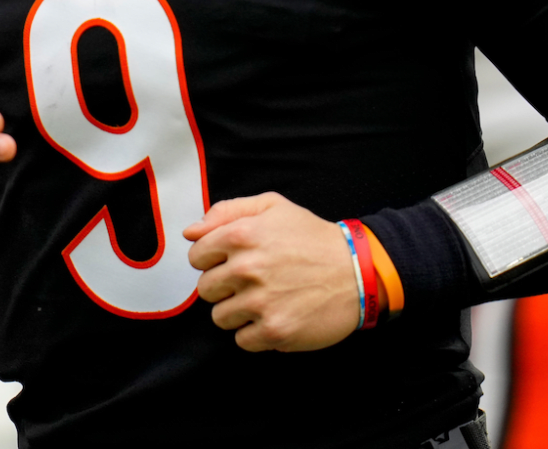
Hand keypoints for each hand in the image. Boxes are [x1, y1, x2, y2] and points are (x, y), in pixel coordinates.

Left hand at [184, 193, 359, 351]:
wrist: (356, 272)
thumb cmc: (311, 237)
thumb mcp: (272, 206)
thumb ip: (227, 211)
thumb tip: (190, 232)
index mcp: (242, 235)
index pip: (196, 256)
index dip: (210, 260)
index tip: (228, 262)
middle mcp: (247, 268)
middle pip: (205, 289)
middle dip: (223, 286)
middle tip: (249, 282)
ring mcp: (260, 303)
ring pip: (220, 317)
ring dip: (237, 311)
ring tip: (262, 300)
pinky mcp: (275, 332)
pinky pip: (241, 340)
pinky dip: (254, 333)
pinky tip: (273, 316)